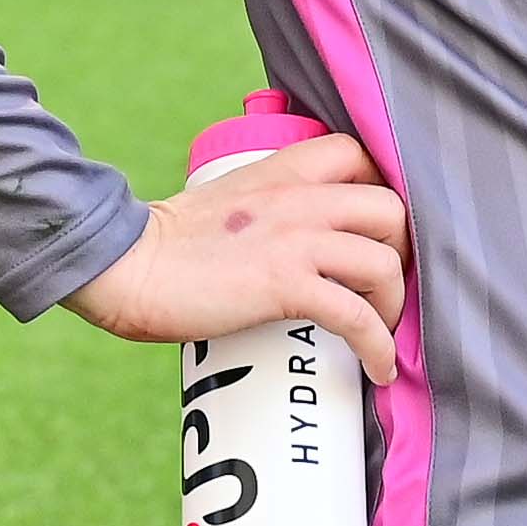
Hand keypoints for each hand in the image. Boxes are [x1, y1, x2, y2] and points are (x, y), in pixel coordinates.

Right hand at [67, 132, 408, 382]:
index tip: (377, 230)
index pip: (360, 155)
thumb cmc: (169, 244)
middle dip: (402, 250)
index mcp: (285, 170)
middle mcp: (300, 197)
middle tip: (385, 284)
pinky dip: (377, 347)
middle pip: (391, 210)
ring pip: (384, 262)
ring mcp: (296, 240)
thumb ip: (270, 207)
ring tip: (382, 330)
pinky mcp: (285, 285)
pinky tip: (378, 370)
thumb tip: (297, 241)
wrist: (124, 264)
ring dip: (394, 303)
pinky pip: (356, 316)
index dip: (382, 191)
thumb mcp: (231, 201)